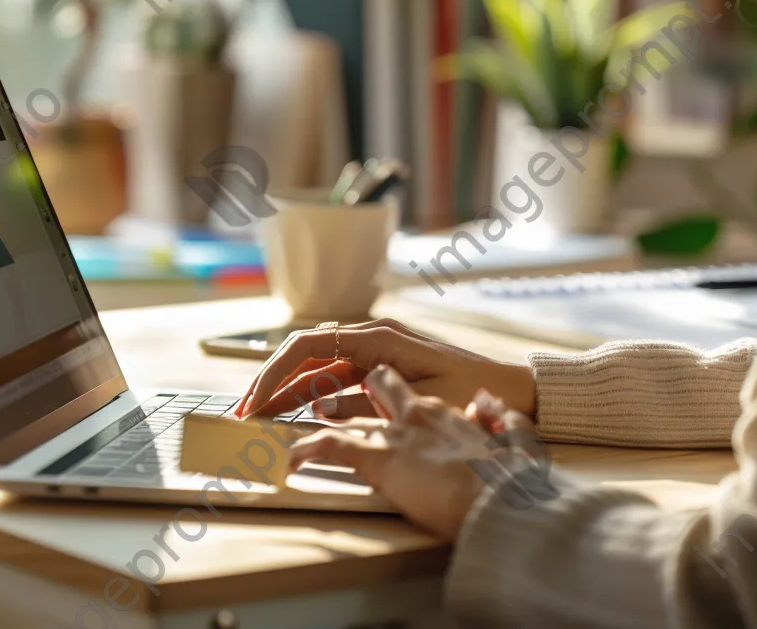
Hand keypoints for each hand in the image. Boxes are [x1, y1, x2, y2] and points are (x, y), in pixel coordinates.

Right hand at [234, 318, 535, 419]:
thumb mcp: (422, 397)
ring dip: (288, 393)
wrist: (513, 389)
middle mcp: (370, 341)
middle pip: (305, 357)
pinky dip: (313, 399)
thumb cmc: (474, 389)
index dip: (275, 371)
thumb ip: (372, 401)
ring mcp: (375, 356)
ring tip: (260, 420)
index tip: (254, 400)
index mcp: (376, 338)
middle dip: (272, 383)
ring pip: (317, 372)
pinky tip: (298, 419)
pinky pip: (337, 384)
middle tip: (244, 415)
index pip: (308, 345)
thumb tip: (321, 409)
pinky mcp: (381, 373)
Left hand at [287, 366, 535, 540]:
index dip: (380, 396)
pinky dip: (307, 449)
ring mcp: (394, 432)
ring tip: (289, 430)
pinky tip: (291, 458)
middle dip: (340, 392)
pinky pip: (331, 444)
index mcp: (440, 411)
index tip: (367, 407)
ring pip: (342, 414)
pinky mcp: (380, 455)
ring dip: (314, 421)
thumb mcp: (510, 440)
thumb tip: (485, 405)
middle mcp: (413, 412)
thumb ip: (495, 419)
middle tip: (316, 406)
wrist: (506, 498)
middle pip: (367, 387)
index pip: (400, 391)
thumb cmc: (510, 480)